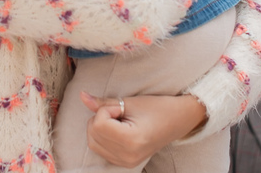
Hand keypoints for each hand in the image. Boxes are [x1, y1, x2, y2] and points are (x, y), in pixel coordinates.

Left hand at [82, 91, 207, 167]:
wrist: (178, 121)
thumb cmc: (158, 108)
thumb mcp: (130, 102)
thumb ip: (104, 103)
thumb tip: (82, 96)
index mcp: (132, 141)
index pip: (99, 124)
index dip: (106, 110)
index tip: (121, 107)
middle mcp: (128, 156)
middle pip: (92, 134)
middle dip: (100, 118)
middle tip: (120, 113)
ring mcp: (126, 162)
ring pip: (93, 143)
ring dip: (99, 127)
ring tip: (119, 121)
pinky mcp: (125, 163)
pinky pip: (100, 150)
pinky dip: (102, 137)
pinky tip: (118, 129)